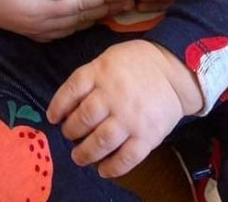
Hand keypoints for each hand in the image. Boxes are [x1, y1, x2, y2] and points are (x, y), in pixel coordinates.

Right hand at [0, 0, 132, 40]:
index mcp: (39, 7)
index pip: (80, 2)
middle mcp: (40, 23)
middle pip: (82, 17)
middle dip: (108, 7)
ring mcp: (33, 29)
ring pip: (74, 26)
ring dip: (97, 16)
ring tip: (118, 7)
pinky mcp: (27, 29)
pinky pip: (62, 31)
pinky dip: (80, 24)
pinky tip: (88, 19)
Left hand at [47, 41, 201, 177]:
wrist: (174, 70)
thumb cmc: (136, 63)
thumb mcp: (108, 58)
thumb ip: (90, 78)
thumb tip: (69, 104)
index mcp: (101, 72)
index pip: (71, 90)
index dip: (58, 106)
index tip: (53, 118)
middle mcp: (113, 95)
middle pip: (84, 118)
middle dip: (71, 131)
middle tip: (69, 135)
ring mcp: (131, 118)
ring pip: (101, 141)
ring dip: (85, 153)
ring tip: (79, 156)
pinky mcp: (147, 136)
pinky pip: (126, 158)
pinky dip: (112, 167)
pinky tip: (102, 169)